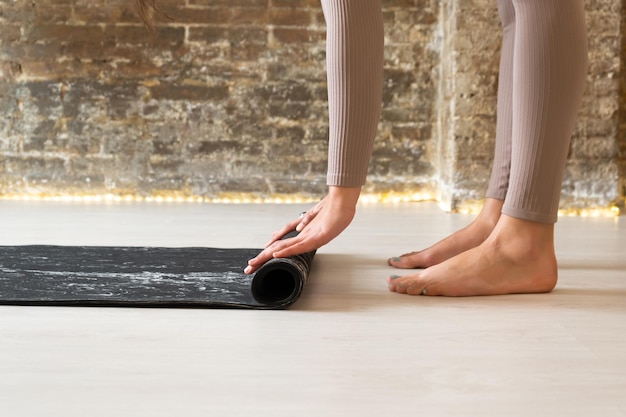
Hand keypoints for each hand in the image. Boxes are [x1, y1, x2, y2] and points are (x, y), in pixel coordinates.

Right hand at [244, 186, 360, 273]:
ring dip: (269, 257)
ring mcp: (310, 238)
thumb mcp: (316, 213)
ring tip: (256, 263)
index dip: (267, 250)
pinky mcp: (318, 237)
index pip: (280, 243)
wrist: (345, 201)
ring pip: (285, 250)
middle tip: (249, 268)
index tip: (256, 258)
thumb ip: (306, 220)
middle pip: (278, 250)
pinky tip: (276, 254)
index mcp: (303, 233)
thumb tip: (297, 228)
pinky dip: (287, 250)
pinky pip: (299, 245)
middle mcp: (304, 238)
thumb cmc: (334, 207)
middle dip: (262, 259)